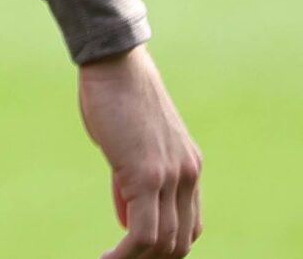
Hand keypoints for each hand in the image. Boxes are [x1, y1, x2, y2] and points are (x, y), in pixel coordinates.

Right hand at [78, 46, 202, 257]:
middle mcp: (188, 175)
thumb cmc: (114, 96)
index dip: (164, 246)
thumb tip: (127, 217)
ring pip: (163, 242)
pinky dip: (125, 254)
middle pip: (179, 241)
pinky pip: (142, 232)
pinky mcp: (147, 176)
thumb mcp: (129, 143)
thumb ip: (133, 180)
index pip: (188, 227)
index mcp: (188, 167)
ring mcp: (171, 177)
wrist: (115, 63)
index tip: (135, 252)